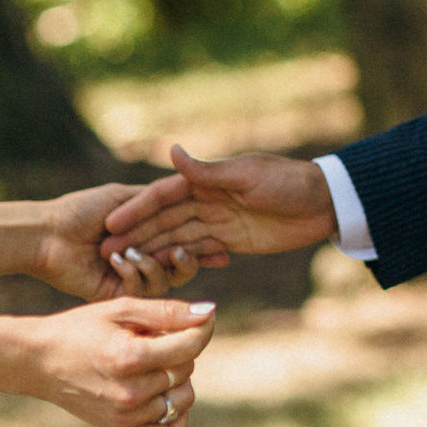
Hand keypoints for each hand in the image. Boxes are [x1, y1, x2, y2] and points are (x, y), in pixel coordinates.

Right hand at [26, 296, 214, 426]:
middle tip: (154, 339)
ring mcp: (125, 416)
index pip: (190, 346)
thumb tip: (208, 312)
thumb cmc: (80, 329)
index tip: (200, 318)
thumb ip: (168, 311)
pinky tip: (165, 396)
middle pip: (186, 369)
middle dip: (180, 349)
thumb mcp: (121, 309)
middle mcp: (129, 392)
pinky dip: (176, 417)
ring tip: (152, 364)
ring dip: (177, 378)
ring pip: (183, 398)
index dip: (203, 327)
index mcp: (129, 357)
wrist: (40, 361)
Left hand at [37, 184, 199, 300]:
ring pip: (165, 282)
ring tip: (135, 252)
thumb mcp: (127, 197)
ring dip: (153, 265)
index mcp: (151, 235)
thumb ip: (160, 199)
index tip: (222, 250)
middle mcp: (146, 258)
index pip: (187, 242)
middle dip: (187, 261)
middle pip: (182, 266)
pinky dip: (133, 273)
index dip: (204, 247)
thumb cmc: (84, 209)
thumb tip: (194, 191)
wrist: (49, 232)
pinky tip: (117, 259)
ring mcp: (132, 278)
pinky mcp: (117, 294)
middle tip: (183, 253)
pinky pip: (141, 291)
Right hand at [101, 144, 335, 261]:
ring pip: (177, 237)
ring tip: (122, 267)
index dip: (136, 210)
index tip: (109, 225)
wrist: (323, 202)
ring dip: (151, 250)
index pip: (163, 195)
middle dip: (135, 234)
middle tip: (104, 253)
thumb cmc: (287, 182)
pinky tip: (159, 275)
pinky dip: (179, 261)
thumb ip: (208, 171)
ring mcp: (218, 220)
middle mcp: (207, 198)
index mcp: (207, 179)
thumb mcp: (247, 175)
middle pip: (164, 219)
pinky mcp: (230, 240)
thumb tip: (172, 151)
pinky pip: (198, 251)